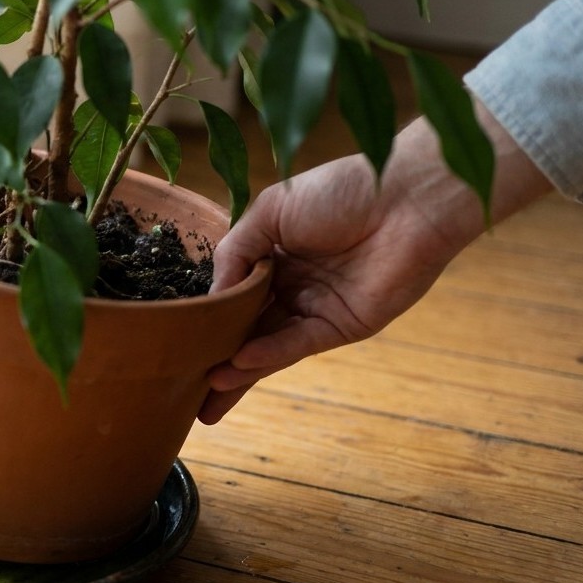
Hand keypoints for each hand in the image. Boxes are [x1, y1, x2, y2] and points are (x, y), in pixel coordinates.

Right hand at [199, 109, 549, 424]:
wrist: (407, 196)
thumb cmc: (341, 190)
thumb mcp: (269, 212)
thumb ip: (234, 252)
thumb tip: (210, 296)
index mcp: (270, 255)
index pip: (229, 294)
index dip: (205, 316)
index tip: (175, 338)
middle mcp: (289, 286)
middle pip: (244, 329)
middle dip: (215, 358)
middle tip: (183, 388)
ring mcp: (314, 308)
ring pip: (266, 345)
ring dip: (237, 370)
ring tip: (205, 391)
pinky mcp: (341, 326)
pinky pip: (296, 344)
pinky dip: (268, 355)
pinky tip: (240, 364)